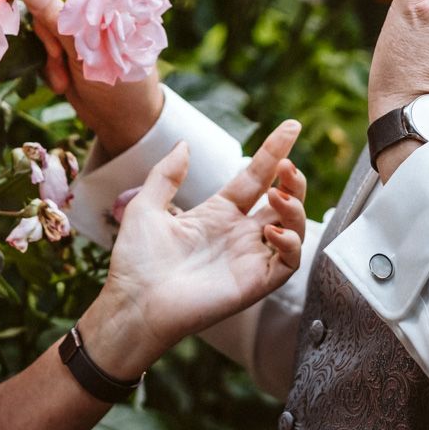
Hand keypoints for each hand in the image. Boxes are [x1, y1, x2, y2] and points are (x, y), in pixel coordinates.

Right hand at [24, 0, 162, 158]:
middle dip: (47, 24)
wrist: (125, 123)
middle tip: (56, 49)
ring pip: (42, 22)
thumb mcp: (91, 49)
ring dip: (49, 49)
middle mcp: (91, 8)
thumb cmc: (124, 81)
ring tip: (65, 71)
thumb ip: (59, 18)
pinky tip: (63, 82)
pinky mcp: (63, 51)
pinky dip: (48, 65)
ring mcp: (76, 30)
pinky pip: (40, 47)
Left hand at [86, 122, 308, 372]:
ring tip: (277, 194)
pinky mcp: (255, 282)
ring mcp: (249, 257)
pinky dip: (290, 243)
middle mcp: (238, 233)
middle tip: (288, 165)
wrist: (134, 303)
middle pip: (282, 200)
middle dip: (293, 179)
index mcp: (217, 213)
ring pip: (293, 228)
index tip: (291, 126)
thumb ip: (166, 174)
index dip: (273, 151)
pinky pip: (288, 262)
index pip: (256, 176)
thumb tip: (184, 144)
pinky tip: (271, 230)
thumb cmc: (136, 261)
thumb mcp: (146, 207)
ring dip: (294, 206)